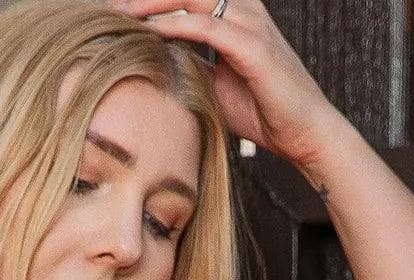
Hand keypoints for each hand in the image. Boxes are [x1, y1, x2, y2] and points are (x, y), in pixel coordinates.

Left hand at [104, 0, 343, 169]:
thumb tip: (157, 64)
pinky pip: (207, 26)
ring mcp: (250, 24)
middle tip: (110, 7)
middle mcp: (243, 10)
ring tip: (122, 14)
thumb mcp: (214, 85)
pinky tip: (149, 33)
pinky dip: (175, 26)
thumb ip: (190, 66)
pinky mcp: (253, 47)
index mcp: (233, 15)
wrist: (302, 133)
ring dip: (154, 2)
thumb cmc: (263, 111)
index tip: (117, 10)